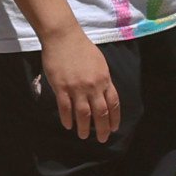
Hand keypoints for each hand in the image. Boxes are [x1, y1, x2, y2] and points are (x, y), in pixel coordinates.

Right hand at [37, 24, 119, 141]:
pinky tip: (68, 125)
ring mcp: (77, 87)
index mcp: (104, 79)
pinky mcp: (61, 87)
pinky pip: (65, 108)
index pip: (113, 104)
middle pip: (100, 112)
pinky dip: (67, 119)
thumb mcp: (99, 63)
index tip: (113, 128)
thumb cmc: (82, 47)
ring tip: (83, 136)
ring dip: (84, 128)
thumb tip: (104, 94)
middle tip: (102, 138)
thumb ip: (102, 80)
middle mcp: (93, 86)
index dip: (114, 118)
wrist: (63, 36)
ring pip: (83, 114)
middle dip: (102, 128)